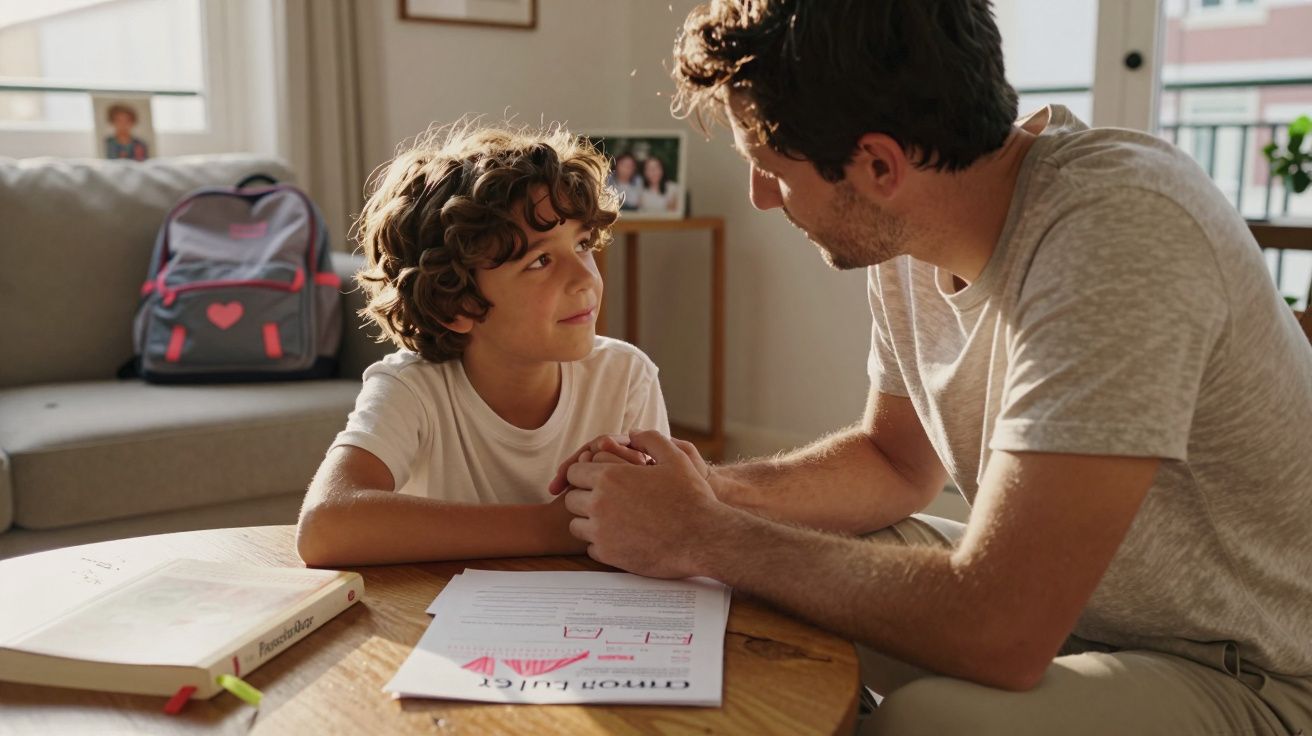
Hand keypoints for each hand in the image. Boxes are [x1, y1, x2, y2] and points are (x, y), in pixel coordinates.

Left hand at [562, 430, 732, 577]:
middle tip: (607, 500)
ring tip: (612, 519)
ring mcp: (602, 531)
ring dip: (590, 521)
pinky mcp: (609, 555)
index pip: (574, 472)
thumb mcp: (675, 457)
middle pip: (571, 499)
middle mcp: (599, 503)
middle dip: (585, 497)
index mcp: (610, 477)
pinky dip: (601, 543)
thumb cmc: (691, 497)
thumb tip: (633, 434)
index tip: (600, 480)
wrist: (703, 538)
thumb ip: (650, 440)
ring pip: (576, 524)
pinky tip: (621, 537)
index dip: (586, 474)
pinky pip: (590, 547)